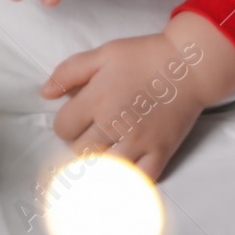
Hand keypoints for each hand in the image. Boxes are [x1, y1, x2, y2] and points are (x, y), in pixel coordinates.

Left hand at [42, 12, 234, 180]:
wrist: (191, 64)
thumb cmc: (146, 55)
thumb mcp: (105, 53)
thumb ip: (69, 71)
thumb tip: (43, 93)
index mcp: (97, 99)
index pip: (62, 128)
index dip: (67, 123)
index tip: (79, 117)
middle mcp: (114, 124)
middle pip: (79, 151)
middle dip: (81, 143)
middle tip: (93, 133)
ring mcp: (138, 141)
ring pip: (102, 169)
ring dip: (99, 163)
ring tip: (104, 154)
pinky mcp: (160, 151)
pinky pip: (137, 179)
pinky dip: (126, 182)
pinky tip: (120, 176)